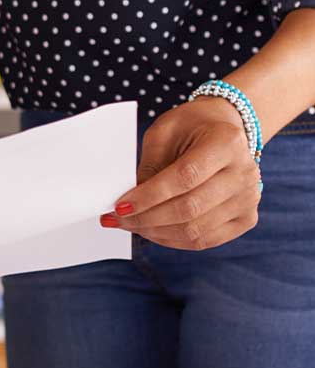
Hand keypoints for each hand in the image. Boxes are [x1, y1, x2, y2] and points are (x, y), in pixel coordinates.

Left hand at [101, 97, 261, 249]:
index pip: (185, 177)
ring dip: (156, 233)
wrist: (226, 130)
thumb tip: (131, 203)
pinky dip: (173, 240)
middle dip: (146, 218)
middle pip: (190, 208)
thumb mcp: (165, 130)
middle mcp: (245, 173)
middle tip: (117, 219)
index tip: (119, 206)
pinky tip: (152, 231)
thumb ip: (150, 164)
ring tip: (130, 225)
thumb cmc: (192, 127)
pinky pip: (205, 240)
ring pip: (196, 230)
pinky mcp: (246, 219)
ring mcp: (249, 199)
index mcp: (227, 142)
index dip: (149, 196)